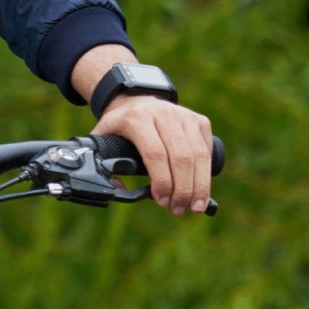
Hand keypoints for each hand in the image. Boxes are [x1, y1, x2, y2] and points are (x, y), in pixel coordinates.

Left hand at [96, 92, 220, 212]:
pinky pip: (206, 151)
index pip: (155, 154)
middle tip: (178, 209)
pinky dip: (205, 173)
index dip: (161, 181)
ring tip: (195, 207)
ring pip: (199, 155)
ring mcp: (185, 116)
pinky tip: (201, 190)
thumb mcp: (102, 137)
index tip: (161, 200)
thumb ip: (101, 162)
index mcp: (138, 119)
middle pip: (181, 157)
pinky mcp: (200, 121)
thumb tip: (117, 189)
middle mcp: (165, 115)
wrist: (138, 99)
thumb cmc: (120, 126)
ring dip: (200, 186)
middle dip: (182, 189)